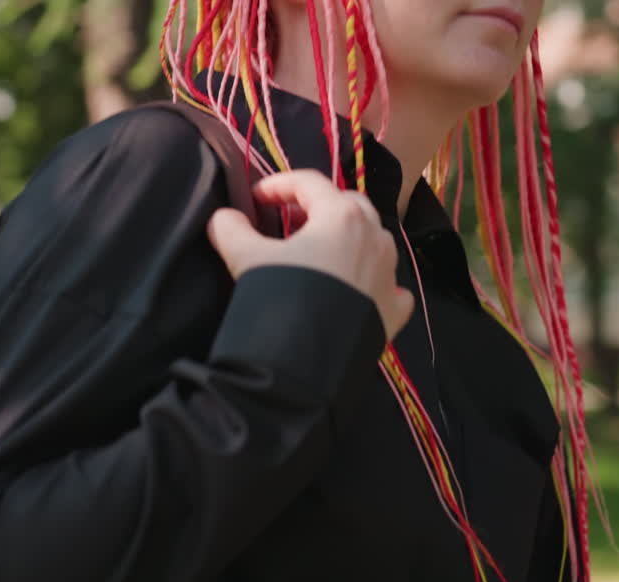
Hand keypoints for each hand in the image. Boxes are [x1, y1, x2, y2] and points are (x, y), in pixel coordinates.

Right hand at [207, 169, 413, 341]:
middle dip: (318, 207)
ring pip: (371, 240)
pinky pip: (388, 283)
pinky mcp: (394, 308)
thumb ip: (231, 229)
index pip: (308, 182)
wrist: (309, 361)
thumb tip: (223, 219)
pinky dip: (372, 279)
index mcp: (341, 216)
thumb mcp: (247, 258)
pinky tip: (356, 288)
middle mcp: (374, 237)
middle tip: (289, 222)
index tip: (255, 197)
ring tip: (318, 254)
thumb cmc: (282, 298)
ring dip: (346, 238)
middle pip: (347, 205)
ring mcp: (389, 273)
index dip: (278, 184)